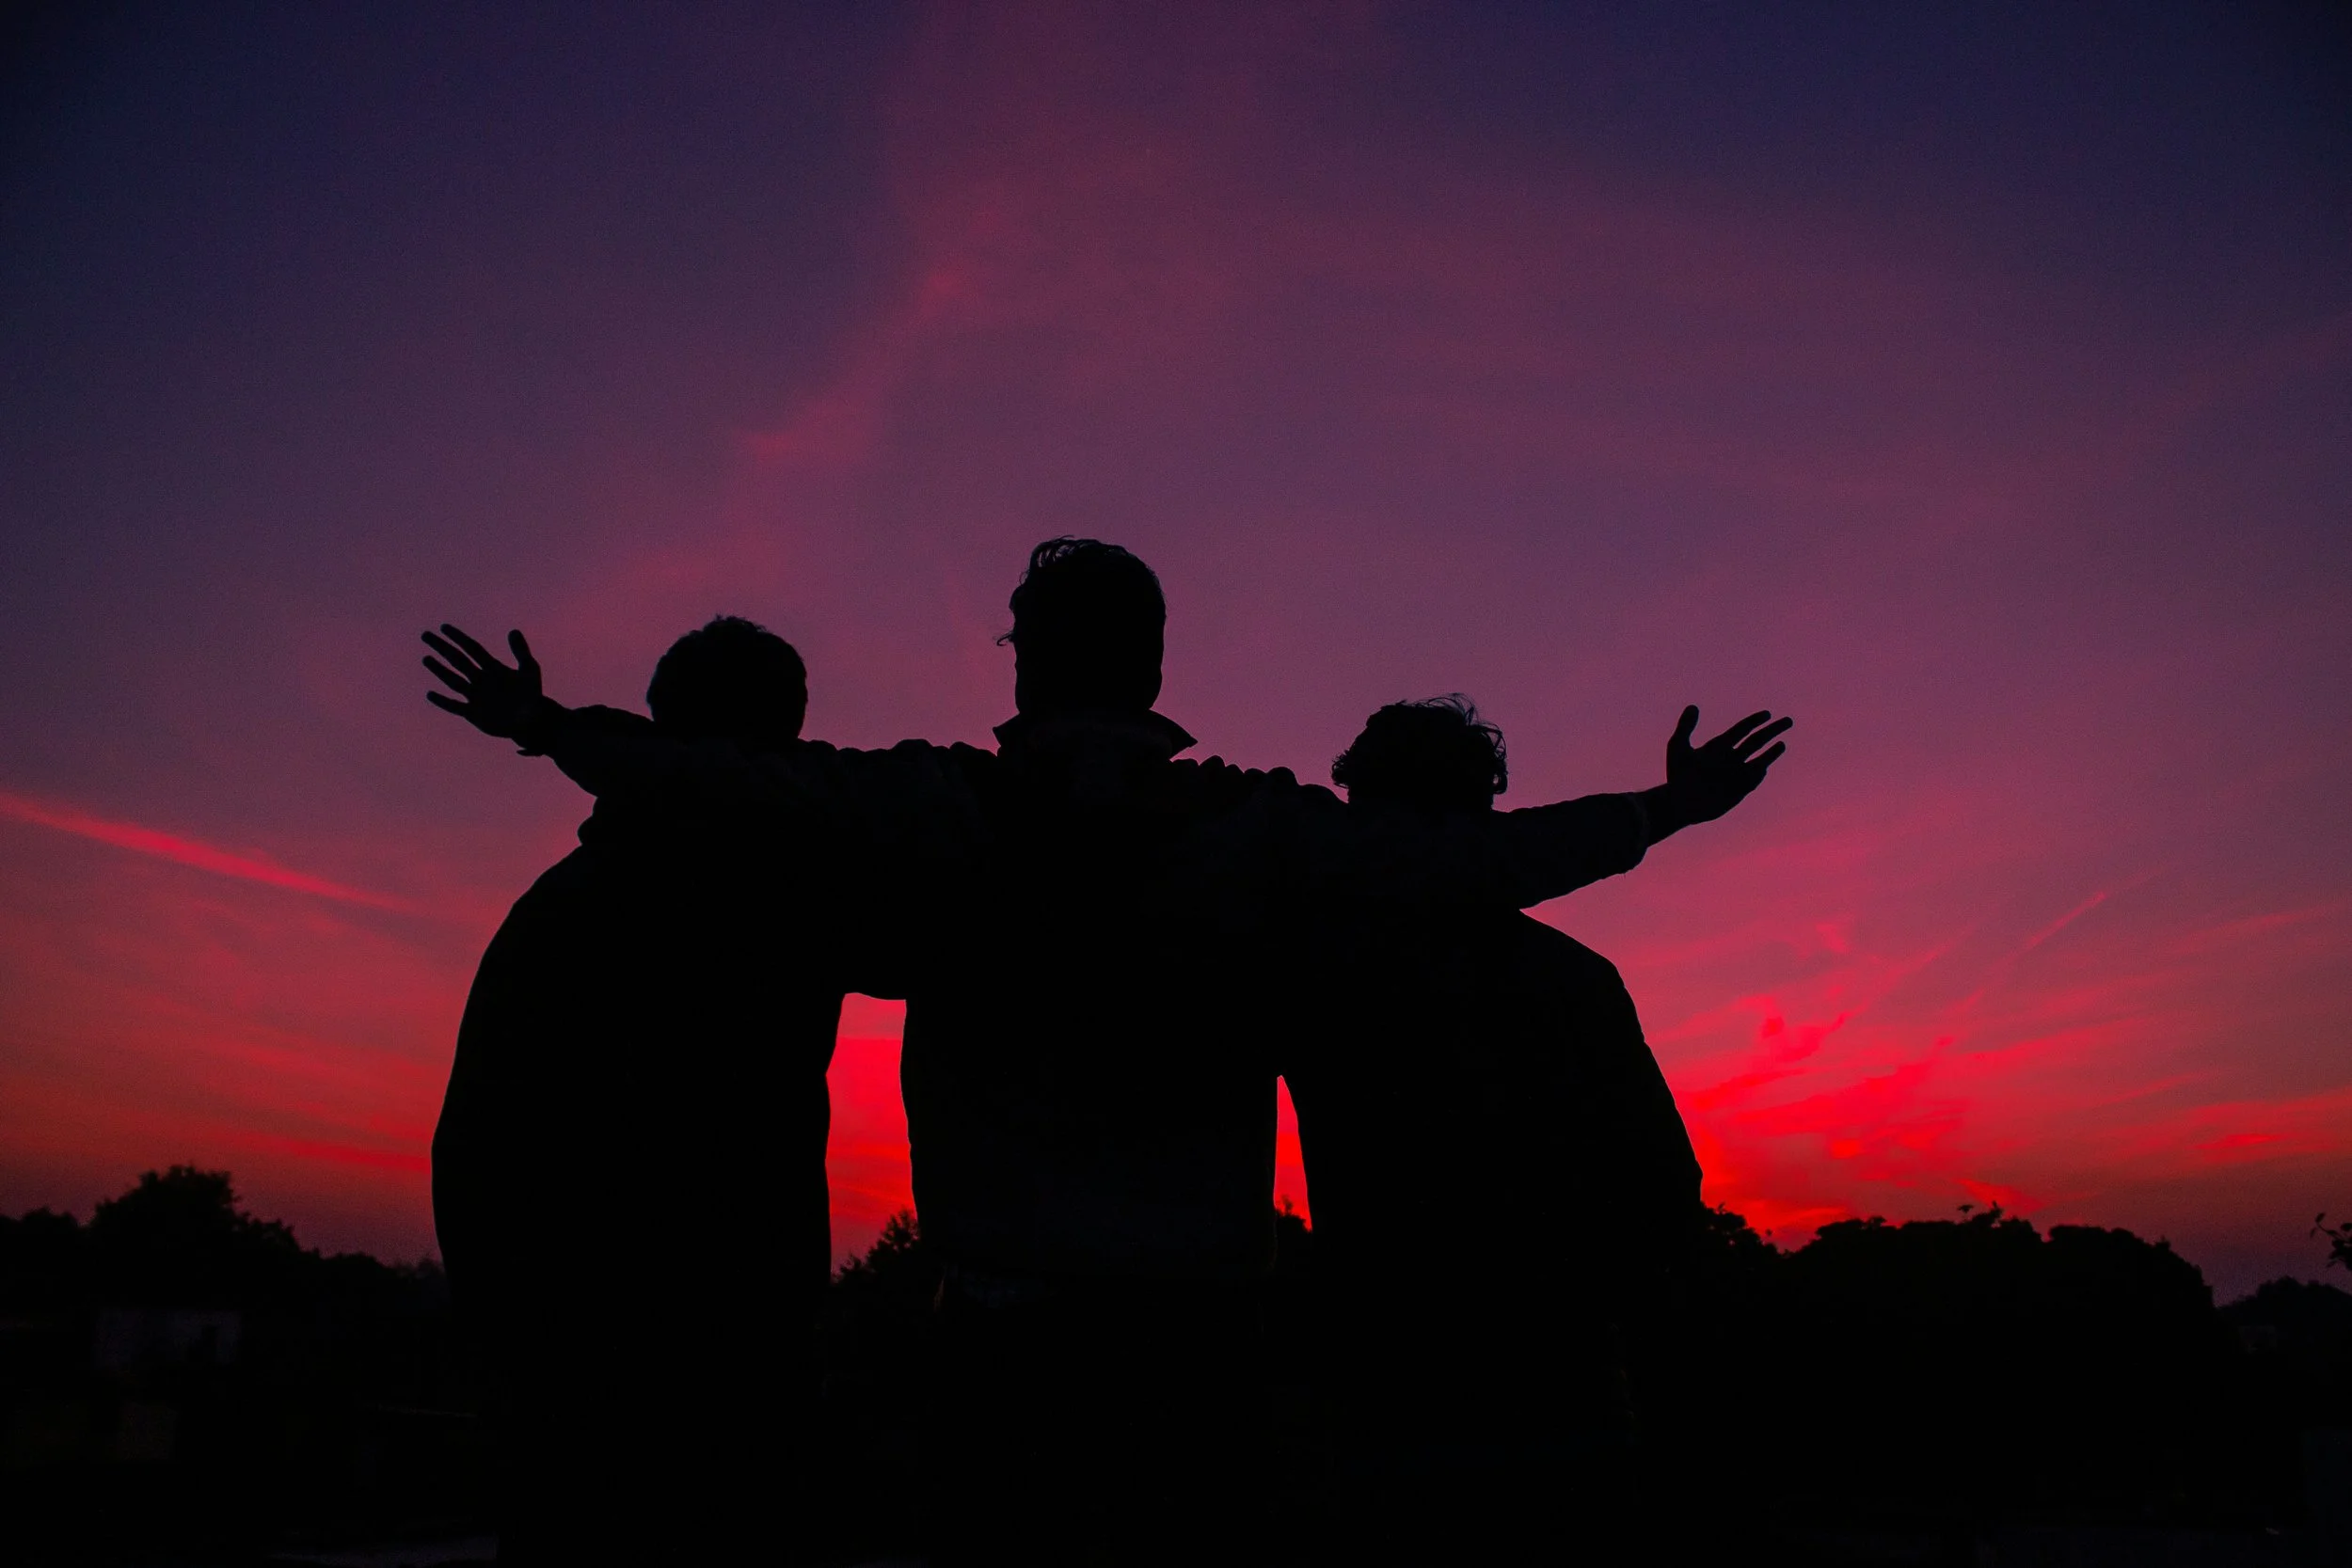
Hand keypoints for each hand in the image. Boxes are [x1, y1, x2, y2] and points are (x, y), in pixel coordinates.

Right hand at [422, 625, 545, 740]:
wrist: (533, 721)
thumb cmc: (533, 695)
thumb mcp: (529, 670)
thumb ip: (521, 651)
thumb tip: (513, 630)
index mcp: (492, 668)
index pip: (472, 649)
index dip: (459, 637)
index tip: (444, 627)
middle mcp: (481, 680)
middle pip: (457, 660)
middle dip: (442, 648)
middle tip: (425, 635)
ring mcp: (476, 696)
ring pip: (453, 681)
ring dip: (440, 670)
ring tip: (426, 658)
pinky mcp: (474, 714)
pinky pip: (455, 707)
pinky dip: (443, 702)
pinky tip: (430, 694)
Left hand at [1661, 705, 1790, 827]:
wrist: (1679, 803)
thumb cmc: (1677, 775)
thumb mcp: (1678, 747)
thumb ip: (1685, 727)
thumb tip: (1693, 706)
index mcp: (1719, 746)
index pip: (1742, 730)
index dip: (1755, 721)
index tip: (1767, 714)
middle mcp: (1732, 758)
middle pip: (1757, 741)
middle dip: (1772, 730)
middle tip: (1789, 721)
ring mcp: (1737, 774)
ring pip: (1759, 760)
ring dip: (1771, 753)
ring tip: (1781, 744)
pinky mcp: (1740, 791)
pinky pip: (1753, 781)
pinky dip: (1757, 774)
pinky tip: (1761, 769)